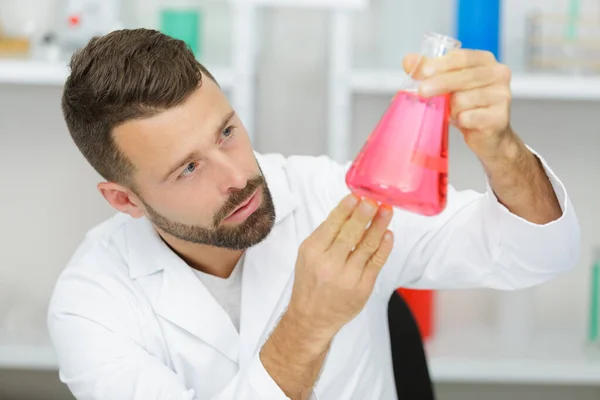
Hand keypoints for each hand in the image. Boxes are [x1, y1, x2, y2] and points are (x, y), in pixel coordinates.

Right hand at [287, 194, 393, 341]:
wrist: (312, 318)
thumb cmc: (310, 282)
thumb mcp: (307, 255)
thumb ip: (326, 235)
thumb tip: (349, 210)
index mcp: (312, 252)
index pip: (331, 225)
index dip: (345, 210)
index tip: (356, 196)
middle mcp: (329, 264)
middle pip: (350, 234)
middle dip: (364, 215)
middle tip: (374, 200)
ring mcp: (347, 277)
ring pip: (367, 246)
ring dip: (379, 226)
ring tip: (386, 211)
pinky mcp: (362, 288)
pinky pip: (376, 263)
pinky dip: (384, 247)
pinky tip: (388, 234)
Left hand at [403, 49, 513, 159]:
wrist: (488, 134)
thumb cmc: (468, 106)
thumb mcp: (448, 85)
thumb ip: (429, 71)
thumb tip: (408, 60)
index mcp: (485, 61)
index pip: (462, 57)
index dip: (441, 64)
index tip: (423, 72)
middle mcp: (498, 74)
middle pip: (464, 76)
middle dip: (440, 84)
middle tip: (422, 91)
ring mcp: (502, 96)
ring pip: (464, 99)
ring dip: (451, 108)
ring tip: (452, 112)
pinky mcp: (500, 118)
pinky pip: (470, 117)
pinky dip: (460, 121)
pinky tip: (463, 122)